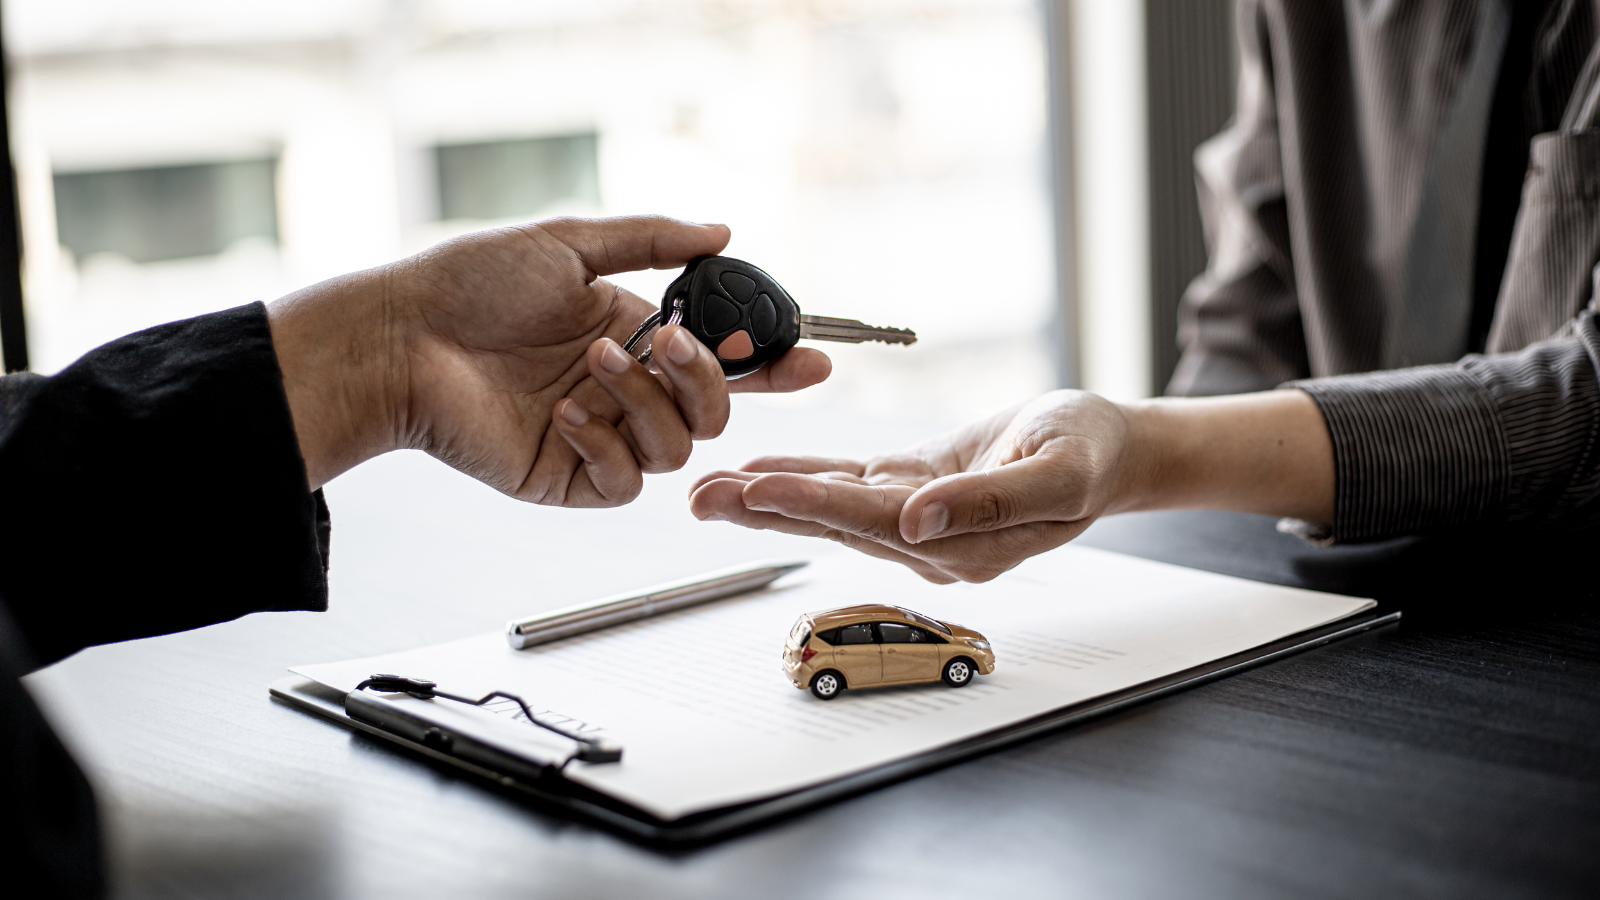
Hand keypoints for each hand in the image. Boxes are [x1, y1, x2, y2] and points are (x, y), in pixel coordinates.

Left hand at [269, 215, 830, 503]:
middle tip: (670, 343)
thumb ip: (653, 241)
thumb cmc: (470, 284)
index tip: (813, 358)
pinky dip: (610, 445)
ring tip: (594, 363)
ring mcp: (601, 436)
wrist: (400, 338)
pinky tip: (571, 414)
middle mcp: (626, 388)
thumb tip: (723, 231)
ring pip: (679, 448)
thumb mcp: (571, 242)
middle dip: (707, 377)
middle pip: (714, 411)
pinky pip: (628, 480)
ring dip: (650, 403)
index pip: (724, 358)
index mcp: (635, 334)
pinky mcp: (571, 476)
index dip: (772, 363)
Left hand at [689, 391, 1134, 582]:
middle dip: (763, 508)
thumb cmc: (1092, 453)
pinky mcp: (914, 487)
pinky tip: (758, 471)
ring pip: (831, 504)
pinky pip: (849, 481)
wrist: (1109, 448)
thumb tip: (920, 521)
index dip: (811, 504)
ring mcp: (917, 518)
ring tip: (707, 488)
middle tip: (696, 497)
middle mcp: (929, 541)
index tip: (755, 490)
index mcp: (962, 545)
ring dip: (769, 496)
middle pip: (833, 521)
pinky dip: (803, 474)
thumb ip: (991, 503)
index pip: (872, 522)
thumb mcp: (1058, 472)